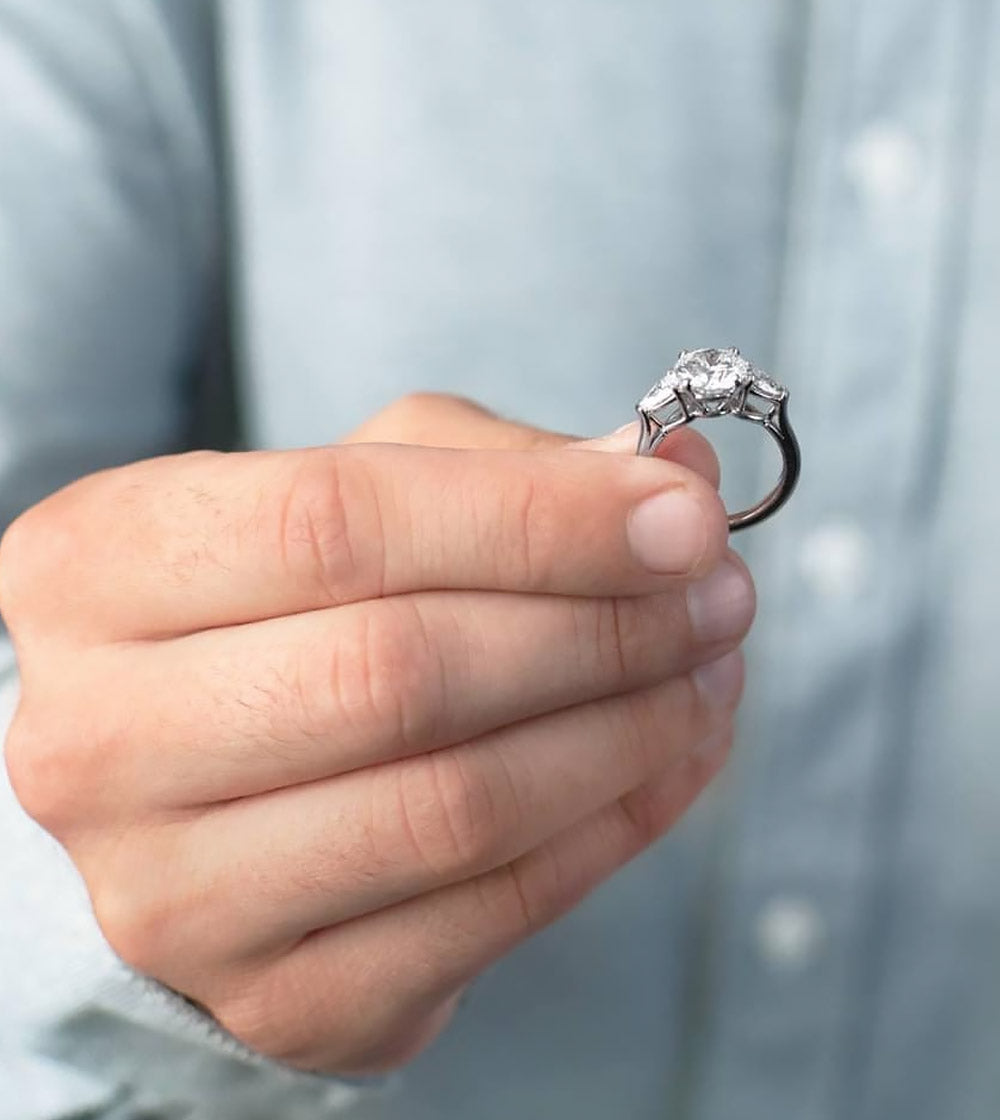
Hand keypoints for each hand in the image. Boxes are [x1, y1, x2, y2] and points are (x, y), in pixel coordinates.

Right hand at [0, 395, 753, 1073]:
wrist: (191, 790)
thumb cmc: (276, 615)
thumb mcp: (352, 495)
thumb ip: (496, 471)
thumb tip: (668, 477)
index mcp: (95, 571)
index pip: (336, 524)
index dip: (535, 516)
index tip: (682, 513)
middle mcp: (100, 740)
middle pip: (401, 673)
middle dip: (603, 626)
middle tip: (718, 595)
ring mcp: (178, 895)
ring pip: (456, 806)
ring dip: (628, 731)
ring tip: (709, 672)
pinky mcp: (279, 999)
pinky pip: (489, 915)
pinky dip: (614, 830)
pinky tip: (671, 761)